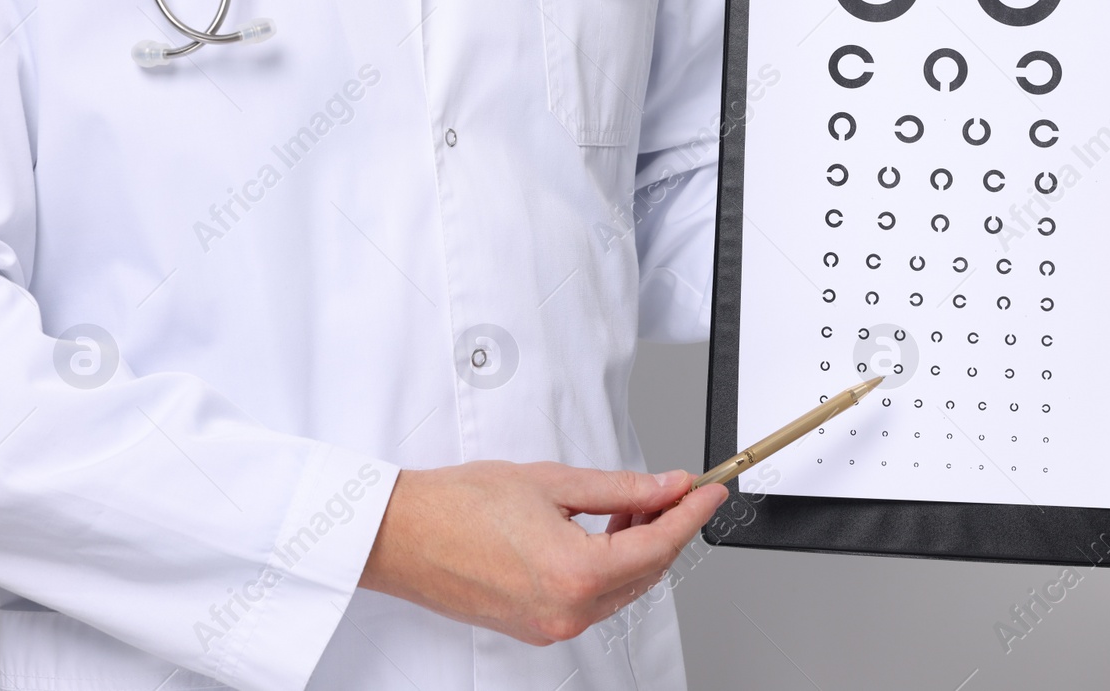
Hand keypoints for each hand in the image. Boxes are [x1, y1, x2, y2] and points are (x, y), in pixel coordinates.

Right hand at [358, 461, 726, 643]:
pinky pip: (592, 598)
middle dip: (667, 528)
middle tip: (674, 489)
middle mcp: (567, 612)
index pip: (658, 544)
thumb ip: (619, 489)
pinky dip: (608, 566)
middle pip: (646, 571)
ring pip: (621, 588)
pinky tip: (604, 531)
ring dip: (637, 547)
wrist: (400, 534)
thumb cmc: (457, 505)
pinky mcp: (534, 627)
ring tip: (634, 503)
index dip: (691, 514)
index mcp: (575, 574)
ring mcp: (550, 625)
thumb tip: (664, 488)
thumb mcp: (550, 482)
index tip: (709, 492)